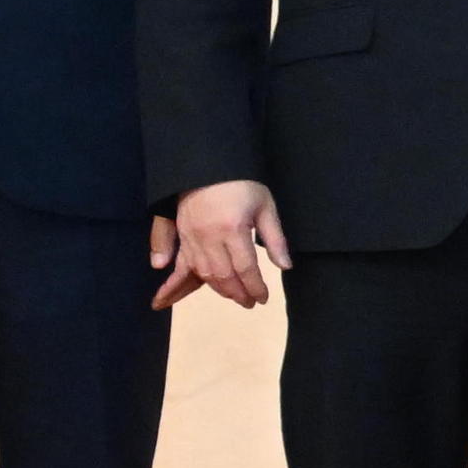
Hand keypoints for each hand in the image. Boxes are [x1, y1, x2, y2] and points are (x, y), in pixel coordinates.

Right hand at [161, 181, 291, 310]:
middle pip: (223, 276)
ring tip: (234, 296)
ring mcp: (191, 237)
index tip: (264, 298)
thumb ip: (275, 239)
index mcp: (233, 229)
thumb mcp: (266, 207)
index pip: (245, 269)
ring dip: (219, 289)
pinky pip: (183, 264)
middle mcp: (209, 237)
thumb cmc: (242, 184)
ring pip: (203, 273)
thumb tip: (285, 266)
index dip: (255, 287)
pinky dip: (187, 280)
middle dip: (238, 293)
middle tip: (250, 302)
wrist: (206, 165)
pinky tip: (193, 290)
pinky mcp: (181, 235)